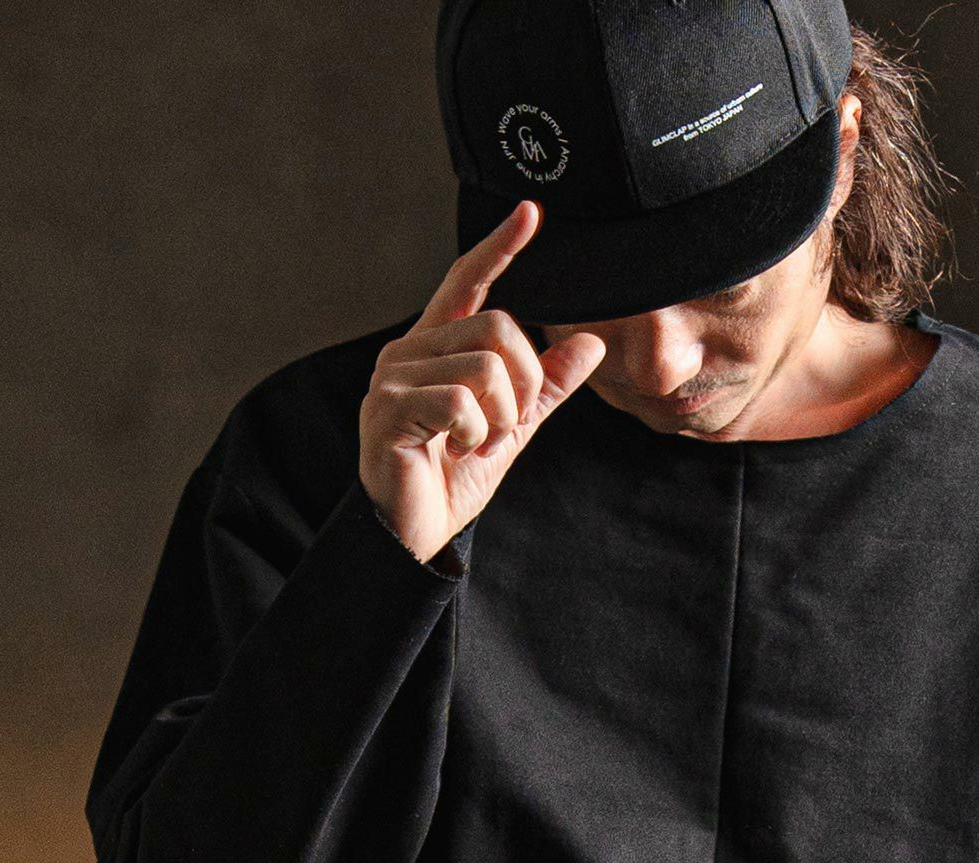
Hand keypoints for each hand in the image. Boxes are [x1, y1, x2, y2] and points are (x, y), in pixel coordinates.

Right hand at [359, 200, 606, 565]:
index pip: (468, 282)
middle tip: (513, 423)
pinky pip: (461, 402)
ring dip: (503, 414)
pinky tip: (459, 451)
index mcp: (435, 347)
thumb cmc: (451, 479)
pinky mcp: (388, 410)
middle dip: (526, 380)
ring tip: (482, 442)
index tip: (531, 213)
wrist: (412, 532)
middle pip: (497, 327)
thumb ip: (546, 386)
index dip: (499, 248)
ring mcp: (393, 378)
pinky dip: (478, 434)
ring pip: (484, 365)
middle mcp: (408, 352)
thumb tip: (591, 343)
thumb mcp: (512, 428)